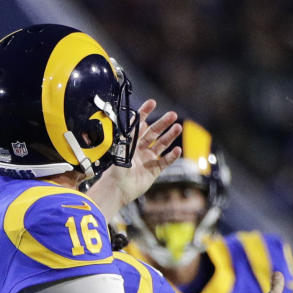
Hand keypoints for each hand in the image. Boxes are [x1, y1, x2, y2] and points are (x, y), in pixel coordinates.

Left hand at [86, 100, 182, 218]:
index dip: (145, 113)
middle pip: (153, 133)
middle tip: (172, 114)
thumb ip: (128, 136)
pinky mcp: (153, 171)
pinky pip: (164, 161)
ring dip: (169, 136)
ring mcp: (147, 160)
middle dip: (162, 123)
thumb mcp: (121, 150)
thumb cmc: (115, 171)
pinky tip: (177, 149)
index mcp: (130, 143)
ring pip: (161, 145)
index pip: (139, 125)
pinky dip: (171, 156)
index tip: (152, 103)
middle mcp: (139, 150)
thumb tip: (133, 119)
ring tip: (178, 127)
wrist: (117, 190)